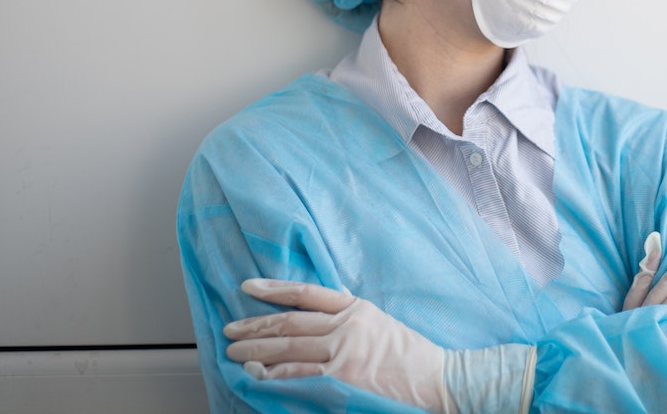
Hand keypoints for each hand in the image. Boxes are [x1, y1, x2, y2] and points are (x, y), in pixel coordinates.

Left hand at [224, 280, 451, 413]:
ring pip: (289, 347)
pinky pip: (299, 374)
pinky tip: (256, 374)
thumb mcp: (381, 322)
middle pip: (290, 322)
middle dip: (255, 325)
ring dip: (256, 350)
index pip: (306, 293)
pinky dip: (274, 374)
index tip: (248, 287)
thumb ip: (352, 313)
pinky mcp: (342, 377)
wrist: (437, 378)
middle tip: (229, 329)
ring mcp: (343, 351)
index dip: (274, 289)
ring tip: (234, 351)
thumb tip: (329, 301)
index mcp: (355, 307)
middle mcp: (347, 325)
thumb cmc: (412, 354)